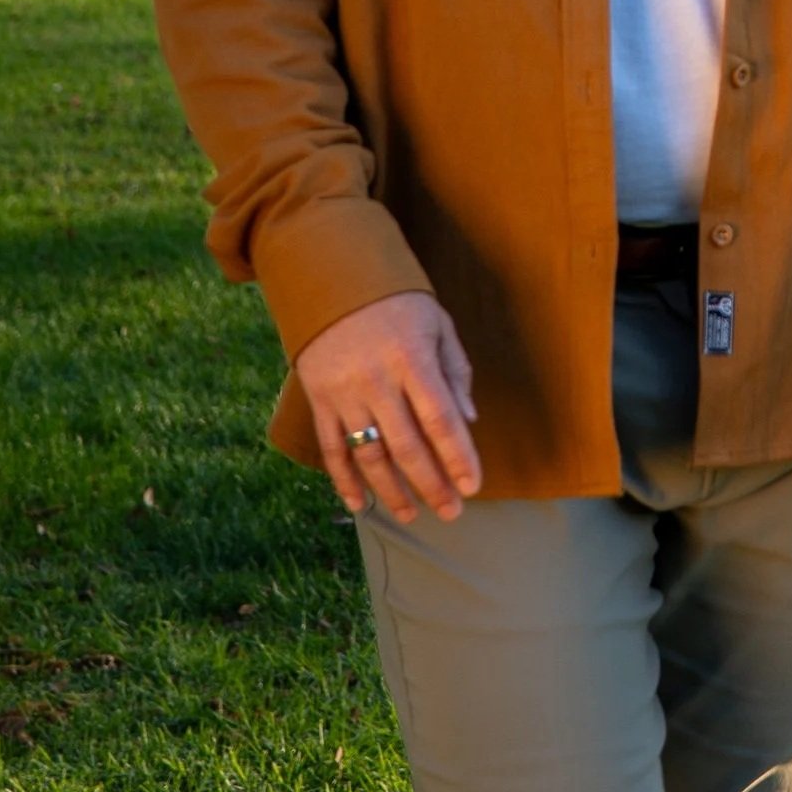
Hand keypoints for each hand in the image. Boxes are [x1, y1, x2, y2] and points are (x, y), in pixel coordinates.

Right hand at [294, 290, 482, 523]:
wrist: (332, 276)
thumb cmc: (397, 301)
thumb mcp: (437, 323)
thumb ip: (455, 371)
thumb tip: (469, 421)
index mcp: (412, 358)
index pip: (441, 420)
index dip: (458, 457)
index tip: (473, 486)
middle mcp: (377, 380)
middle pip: (408, 446)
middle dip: (431, 485)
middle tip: (451, 513)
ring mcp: (344, 392)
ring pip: (370, 455)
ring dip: (392, 491)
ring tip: (412, 515)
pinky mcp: (318, 399)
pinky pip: (331, 449)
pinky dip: (344, 481)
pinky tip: (361, 504)